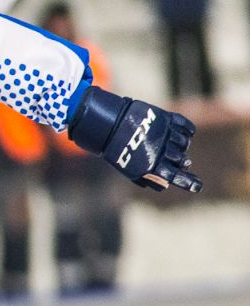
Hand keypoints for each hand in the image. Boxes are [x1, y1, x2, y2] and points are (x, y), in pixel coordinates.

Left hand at [68, 85, 200, 191]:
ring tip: (174, 146)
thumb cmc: (119, 151)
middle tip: (182, 162)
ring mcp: (164, 132)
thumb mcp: (129, 169)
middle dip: (183, 162)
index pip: (174, 176)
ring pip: (184, 143)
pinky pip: (185, 125)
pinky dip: (188, 130)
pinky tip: (186, 134)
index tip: (198, 187)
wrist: (108, 125)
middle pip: (182, 159)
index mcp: (151, 164)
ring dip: (183, 146)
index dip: (188, 182)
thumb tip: (165, 186)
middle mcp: (160, 149)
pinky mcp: (165, 118)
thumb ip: (147, 179)